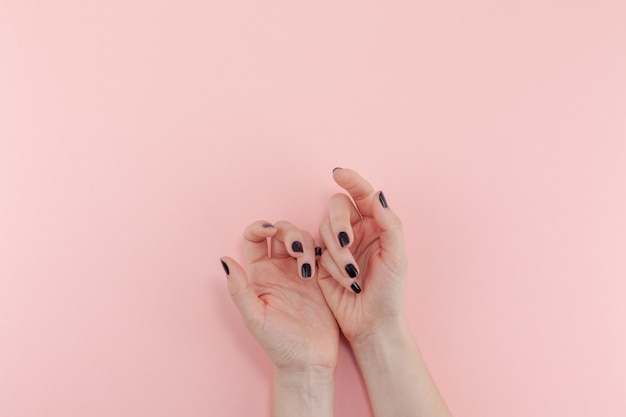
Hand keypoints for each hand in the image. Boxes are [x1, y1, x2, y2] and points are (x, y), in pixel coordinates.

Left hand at [221, 220, 338, 370]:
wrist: (309, 361)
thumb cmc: (279, 344)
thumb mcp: (255, 318)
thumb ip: (239, 289)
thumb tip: (224, 260)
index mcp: (259, 275)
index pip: (255, 239)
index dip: (260, 227)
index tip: (269, 231)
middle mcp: (279, 269)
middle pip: (281, 233)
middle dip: (289, 233)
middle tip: (297, 250)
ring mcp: (302, 272)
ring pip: (303, 239)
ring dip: (306, 244)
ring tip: (308, 269)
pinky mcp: (322, 278)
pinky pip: (323, 253)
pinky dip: (324, 251)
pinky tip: (322, 266)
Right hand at [317, 168, 407, 343]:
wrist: (372, 323)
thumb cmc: (389, 292)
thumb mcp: (397, 257)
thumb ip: (389, 224)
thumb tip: (378, 194)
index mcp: (377, 226)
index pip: (363, 195)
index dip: (351, 181)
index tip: (338, 173)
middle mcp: (356, 231)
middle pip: (337, 208)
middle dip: (339, 224)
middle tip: (346, 243)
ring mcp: (337, 245)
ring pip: (325, 229)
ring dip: (337, 253)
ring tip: (352, 276)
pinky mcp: (322, 261)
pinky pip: (317, 250)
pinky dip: (330, 265)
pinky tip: (345, 282)